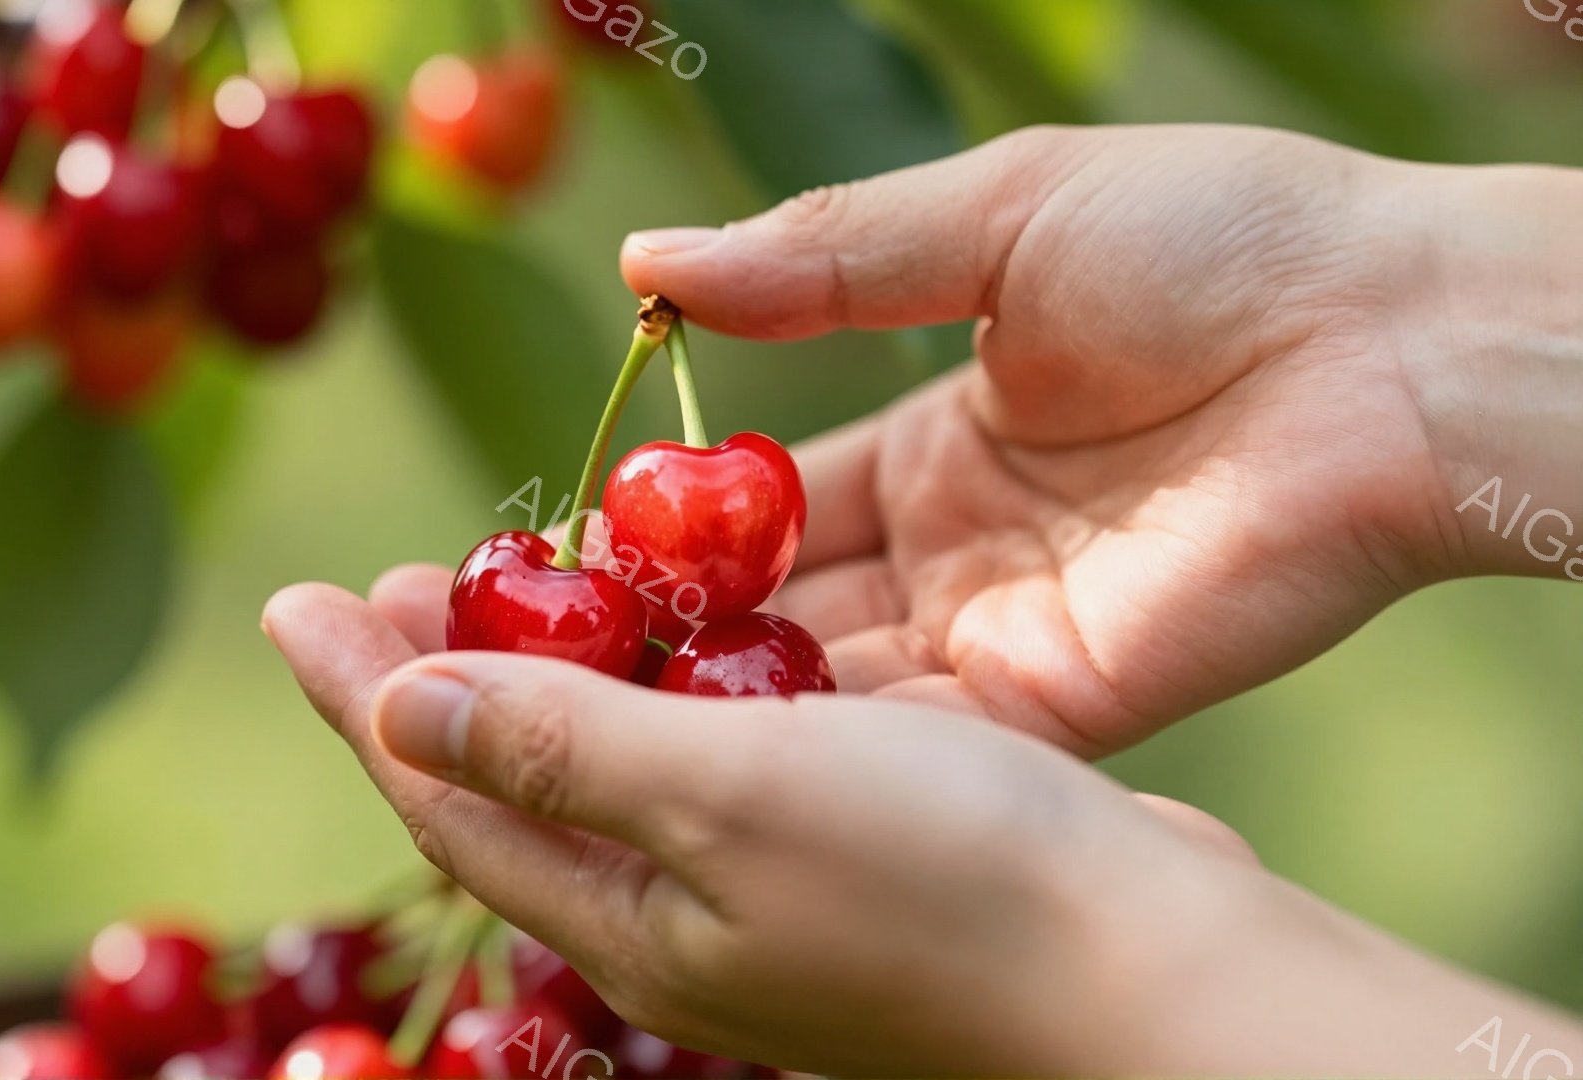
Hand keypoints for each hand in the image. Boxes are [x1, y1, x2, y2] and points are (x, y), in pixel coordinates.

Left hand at [262, 584, 1582, 1076]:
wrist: (1156, 970)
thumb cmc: (950, 881)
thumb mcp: (731, 797)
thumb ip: (560, 750)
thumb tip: (390, 711)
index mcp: (625, 918)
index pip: (445, 797)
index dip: (361, 696)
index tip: (293, 599)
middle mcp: (674, 918)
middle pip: (513, 788)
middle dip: (434, 684)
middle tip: (387, 585)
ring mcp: (758, 892)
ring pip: (609, 771)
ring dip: (545, 677)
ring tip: (506, 587)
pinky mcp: (838, 855)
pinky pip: (707, 759)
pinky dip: (664, 685)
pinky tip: (680, 630)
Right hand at [618, 124, 1582, 755]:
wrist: (1390, 342)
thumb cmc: (1218, 243)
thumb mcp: (996, 212)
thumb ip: (820, 254)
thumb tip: (647, 262)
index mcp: (945, 433)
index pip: (775, 497)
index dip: (672, 525)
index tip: (566, 549)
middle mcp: (962, 546)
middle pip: (786, 605)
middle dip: (676, 631)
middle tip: (548, 653)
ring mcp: (1006, 630)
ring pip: (833, 684)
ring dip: (724, 698)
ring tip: (589, 710)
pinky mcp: (1060, 700)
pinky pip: (917, 736)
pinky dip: (818, 749)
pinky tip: (705, 751)